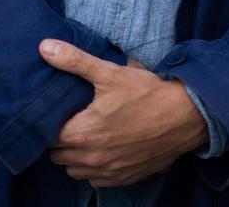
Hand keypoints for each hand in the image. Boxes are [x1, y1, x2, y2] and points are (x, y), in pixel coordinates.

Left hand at [39, 38, 207, 187]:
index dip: (47, 123)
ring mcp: (108, 172)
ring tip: (83, 134)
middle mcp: (92, 159)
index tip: (55, 111)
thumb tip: (44, 47)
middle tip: (69, 119)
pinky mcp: (124, 178)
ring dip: (73, 156)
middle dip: (58, 139)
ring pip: (74, 170)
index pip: (47, 137)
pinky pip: (96, 181)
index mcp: (83, 133)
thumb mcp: (109, 72)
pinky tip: (102, 148)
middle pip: (57, 156)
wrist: (184, 117)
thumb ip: (74, 60)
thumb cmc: (146, 93)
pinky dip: (93, 168)